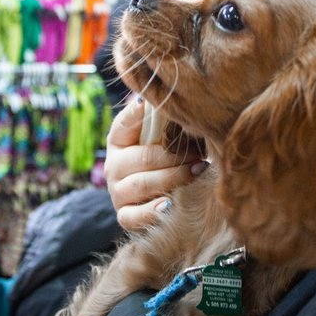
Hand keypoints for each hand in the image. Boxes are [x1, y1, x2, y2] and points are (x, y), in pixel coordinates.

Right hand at [104, 98, 206, 231]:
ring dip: (174, 177)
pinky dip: (152, 212)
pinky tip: (171, 205)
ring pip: (141, 184)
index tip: (177, 116)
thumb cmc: (166, 156)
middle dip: (176, 154)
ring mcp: (117, 193)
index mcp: (118, 140)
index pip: (127, 124)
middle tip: (202, 152)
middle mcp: (113, 166)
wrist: (165, 196)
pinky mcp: (124, 216)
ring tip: (199, 170)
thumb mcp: (159, 133)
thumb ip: (157, 117)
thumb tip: (149, 99)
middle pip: (144, 157)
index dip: (150, 119)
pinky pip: (133, 216)